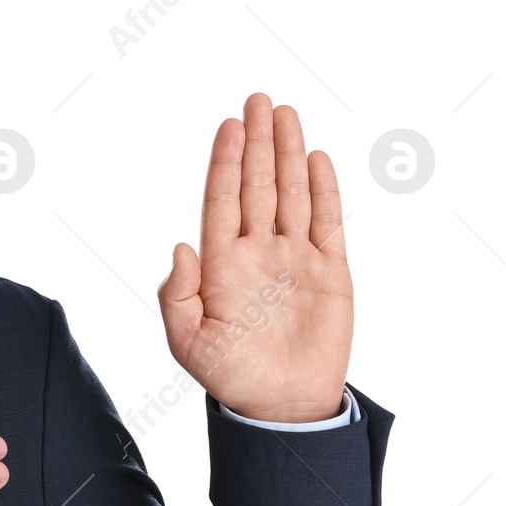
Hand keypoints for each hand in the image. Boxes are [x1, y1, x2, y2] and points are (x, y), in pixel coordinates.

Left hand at [157, 93, 352, 422]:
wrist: (282, 406)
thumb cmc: (230, 377)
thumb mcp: (187, 342)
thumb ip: (176, 295)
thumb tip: (179, 247)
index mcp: (222, 264)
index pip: (222, 200)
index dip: (226, 162)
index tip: (228, 125)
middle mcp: (258, 252)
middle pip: (257, 185)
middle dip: (257, 143)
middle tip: (257, 99)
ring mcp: (294, 259)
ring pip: (291, 194)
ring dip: (288, 154)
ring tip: (284, 114)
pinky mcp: (329, 272)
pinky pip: (326, 222)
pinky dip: (322, 190)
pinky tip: (316, 158)